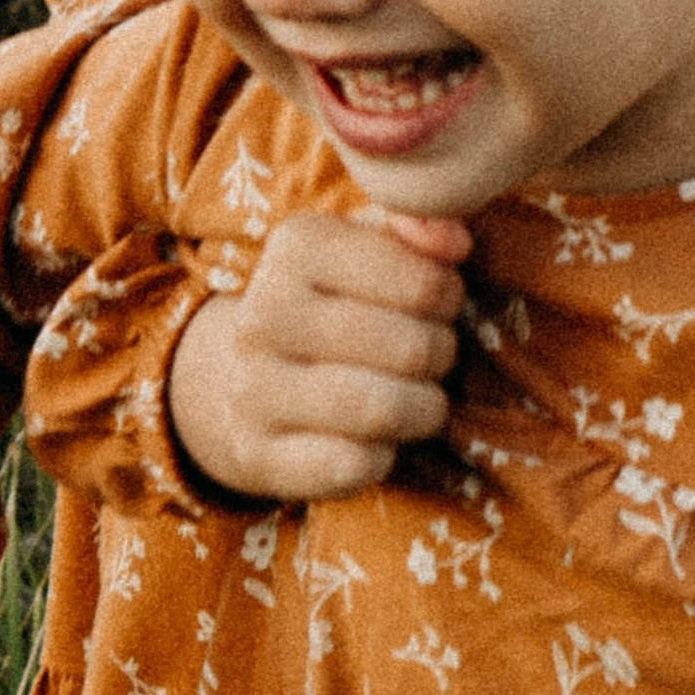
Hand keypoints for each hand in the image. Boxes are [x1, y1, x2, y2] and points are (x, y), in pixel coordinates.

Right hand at [167, 207, 469, 500]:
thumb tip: (454, 241)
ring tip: (418, 398)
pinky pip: (356, 465)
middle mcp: (263, 314)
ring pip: (383, 410)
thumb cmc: (336, 303)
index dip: (448, 298)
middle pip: (411, 349)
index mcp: (296, 246)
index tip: (436, 303)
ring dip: (423, 409)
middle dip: (441, 355)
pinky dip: (384, 456)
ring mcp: (253, 389)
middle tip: (431, 355)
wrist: (240, 379)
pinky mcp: (259, 455)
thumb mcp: (371, 247)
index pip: (424, 282)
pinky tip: (375, 437)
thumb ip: (421, 230)